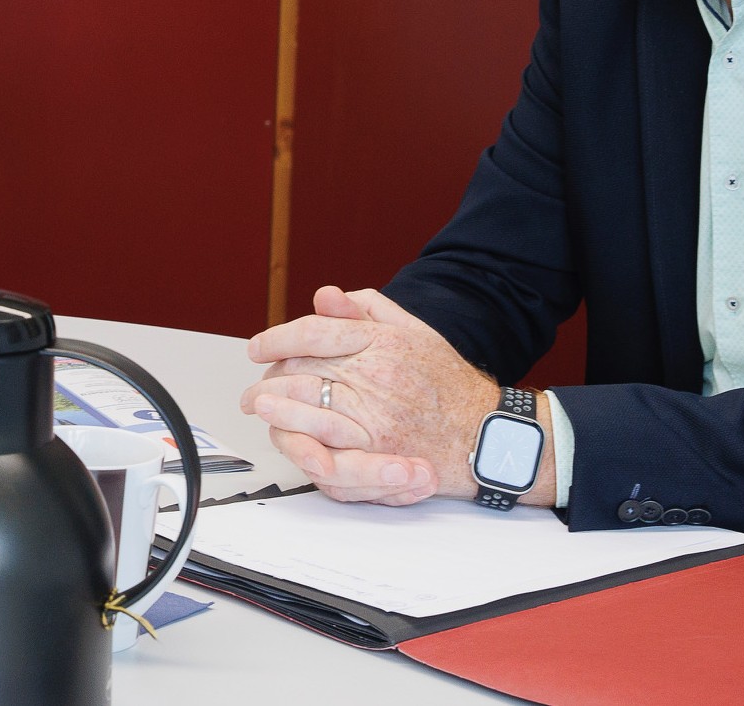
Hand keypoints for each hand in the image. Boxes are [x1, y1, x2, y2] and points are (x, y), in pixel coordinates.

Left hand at [241, 285, 503, 505]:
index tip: (259, 347)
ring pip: (305, 402)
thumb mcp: (415, 331)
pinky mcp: (375, 448)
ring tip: (257, 405)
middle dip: (270, 376)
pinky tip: (280, 430)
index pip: (314, 332)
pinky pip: (323, 440)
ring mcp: (373, 412)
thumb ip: (368, 310)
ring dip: (273, 403)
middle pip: (302, 367)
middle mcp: (374, 373)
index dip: (278, 338)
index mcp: (381, 340)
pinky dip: (296, 433)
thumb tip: (325, 296)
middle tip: (256, 385)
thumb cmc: (452, 383)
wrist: (487, 433)